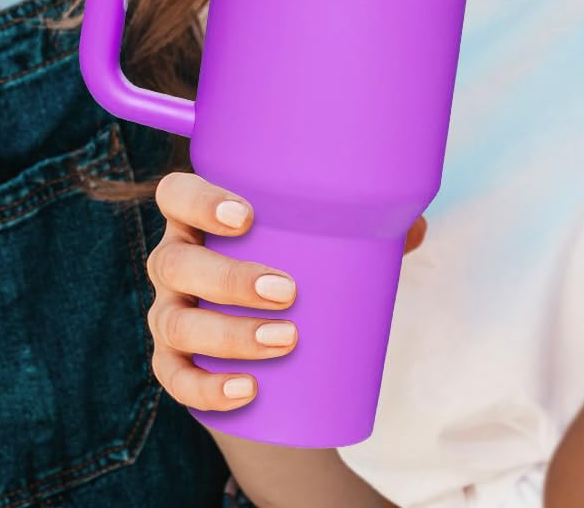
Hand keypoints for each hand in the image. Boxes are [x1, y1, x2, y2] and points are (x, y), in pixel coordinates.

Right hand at [146, 172, 426, 410]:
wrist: (273, 358)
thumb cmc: (294, 275)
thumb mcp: (318, 249)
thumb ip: (361, 230)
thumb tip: (414, 225)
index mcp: (198, 220)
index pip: (176, 195)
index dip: (199, 201)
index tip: (247, 216)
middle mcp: (174, 262)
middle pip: (174, 261)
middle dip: (228, 277)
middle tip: (287, 291)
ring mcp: (169, 314)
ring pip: (174, 321)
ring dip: (227, 332)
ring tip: (284, 340)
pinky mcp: (173, 364)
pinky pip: (174, 378)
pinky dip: (206, 386)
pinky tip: (246, 389)